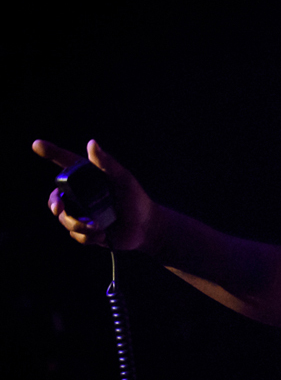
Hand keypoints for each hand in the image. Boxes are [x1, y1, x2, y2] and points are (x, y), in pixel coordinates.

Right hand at [33, 139, 157, 251]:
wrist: (145, 228)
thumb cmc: (137, 199)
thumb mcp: (123, 180)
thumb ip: (107, 163)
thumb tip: (91, 143)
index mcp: (90, 178)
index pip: (67, 163)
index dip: (51, 152)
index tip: (36, 144)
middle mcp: (82, 194)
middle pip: (57, 197)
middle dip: (54, 204)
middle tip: (59, 209)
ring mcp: (83, 213)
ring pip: (65, 219)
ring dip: (79, 225)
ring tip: (99, 228)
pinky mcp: (87, 231)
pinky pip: (76, 235)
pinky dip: (87, 236)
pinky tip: (103, 235)